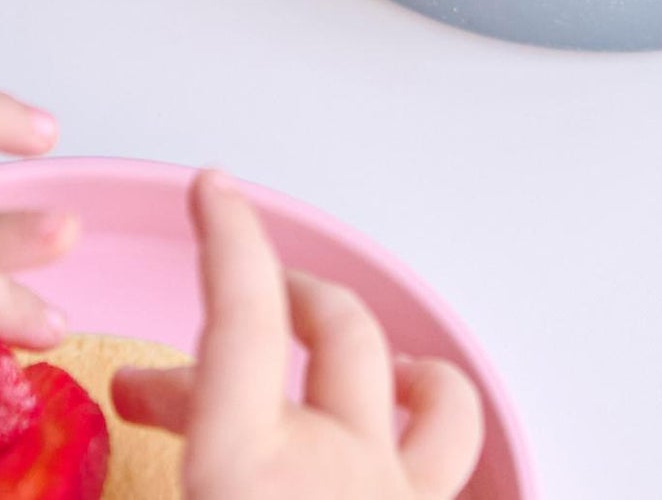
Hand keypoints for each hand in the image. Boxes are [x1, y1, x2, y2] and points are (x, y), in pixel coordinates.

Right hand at [113, 171, 483, 499]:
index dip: (229, 238)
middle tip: (209, 338)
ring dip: (389, 360)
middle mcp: (339, 477)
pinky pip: (452, 460)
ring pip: (435, 393)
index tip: (215, 190)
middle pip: (330, 333)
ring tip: (351, 363)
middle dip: (273, 303)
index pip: (244, 317)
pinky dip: (428, 428)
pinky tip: (395, 444)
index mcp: (247, 477)